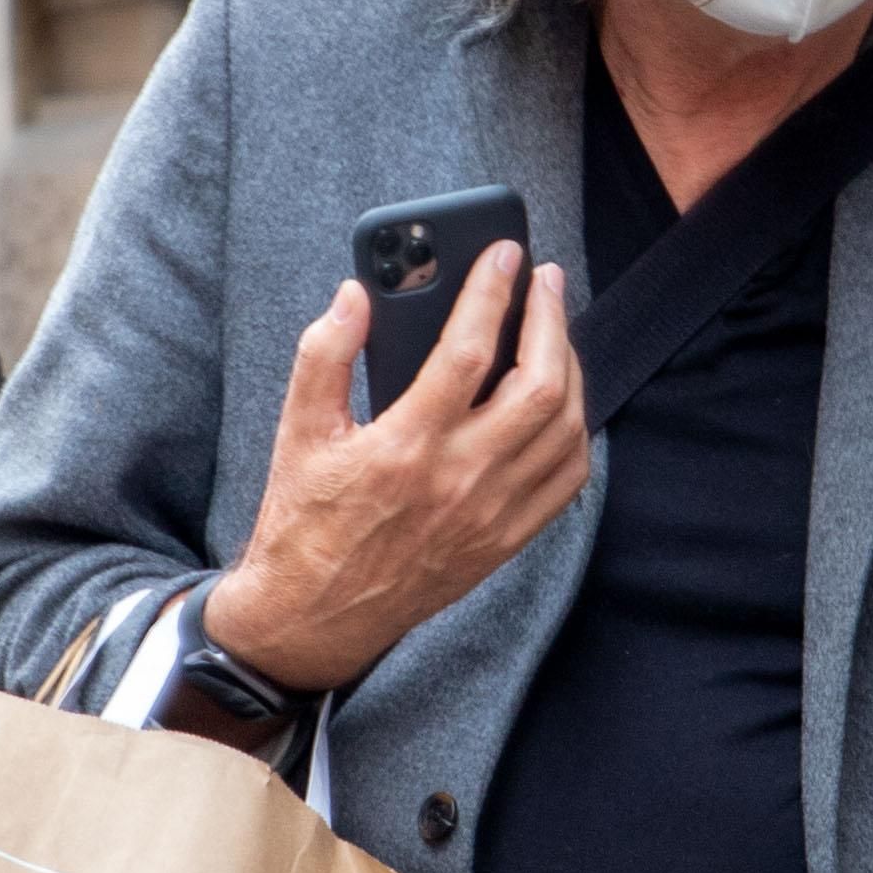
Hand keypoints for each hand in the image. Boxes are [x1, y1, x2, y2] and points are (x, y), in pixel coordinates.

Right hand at [201, 252, 586, 694]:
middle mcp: (458, 481)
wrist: (314, 617)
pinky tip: (560, 399)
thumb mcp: (298, 431)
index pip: (467, 352)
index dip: (491, 293)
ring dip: (570, 368)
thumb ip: (325, 354)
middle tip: (544, 282)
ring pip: (564, 430)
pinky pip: (566, 479)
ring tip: (553, 330)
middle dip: (551, 320)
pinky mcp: (504, 541)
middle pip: (540, 387)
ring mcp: (490, 515)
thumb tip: (355, 294)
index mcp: (404, 448)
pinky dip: (574, 430)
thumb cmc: (303, 521)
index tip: (504, 255)